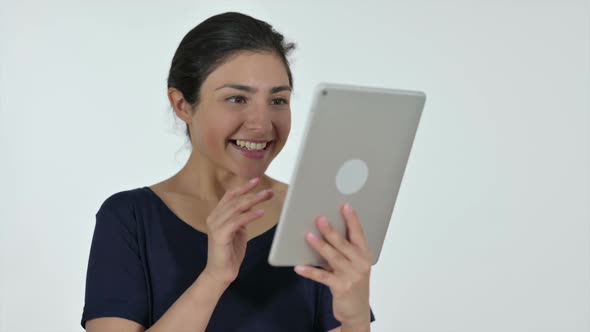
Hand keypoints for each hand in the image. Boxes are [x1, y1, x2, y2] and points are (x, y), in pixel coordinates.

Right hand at [203, 178, 272, 285]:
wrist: (220, 273)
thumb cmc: (230, 252)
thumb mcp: (238, 230)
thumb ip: (241, 217)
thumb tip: (252, 205)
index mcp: (217, 215)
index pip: (230, 196)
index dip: (243, 187)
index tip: (257, 180)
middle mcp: (214, 218)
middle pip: (235, 200)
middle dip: (253, 193)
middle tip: (268, 191)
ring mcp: (215, 226)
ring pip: (236, 208)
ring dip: (254, 200)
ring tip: (267, 196)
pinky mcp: (220, 235)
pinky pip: (237, 221)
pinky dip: (250, 215)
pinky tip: (261, 213)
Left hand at [294, 203, 372, 326]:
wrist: (357, 310)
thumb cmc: (352, 282)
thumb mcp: (352, 264)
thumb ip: (342, 250)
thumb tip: (323, 232)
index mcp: (364, 254)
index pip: (358, 234)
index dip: (352, 220)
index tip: (345, 206)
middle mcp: (360, 263)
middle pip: (344, 244)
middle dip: (331, 231)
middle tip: (320, 219)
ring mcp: (351, 276)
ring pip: (333, 257)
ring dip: (320, 246)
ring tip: (308, 236)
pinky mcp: (341, 287)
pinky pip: (322, 277)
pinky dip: (310, 271)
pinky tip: (299, 267)